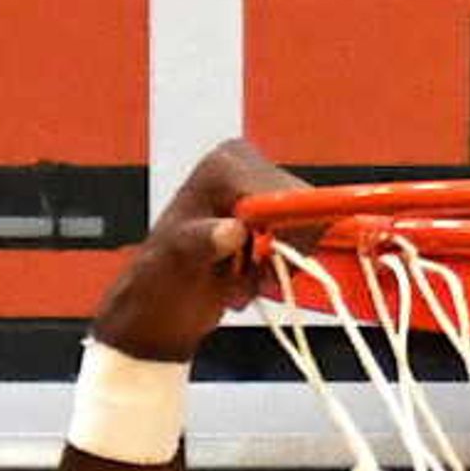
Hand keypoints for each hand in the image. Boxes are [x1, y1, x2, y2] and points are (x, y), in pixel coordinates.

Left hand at [92, 138, 302, 361]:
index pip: (283, 194)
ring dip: (279, 264)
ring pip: (308, 230)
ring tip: (240, 276)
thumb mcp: (175, 261)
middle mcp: (248, 167)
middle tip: (244, 273)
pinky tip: (249, 273)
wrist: (163, 305)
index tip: (256, 260)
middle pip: (304, 209)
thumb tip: (233, 231)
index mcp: (225, 164)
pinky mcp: (276, 215)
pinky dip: (282, 267)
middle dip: (280, 251)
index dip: (280, 234)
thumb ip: (203, 242)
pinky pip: (306, 243)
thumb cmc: (161, 282)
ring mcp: (264, 190)